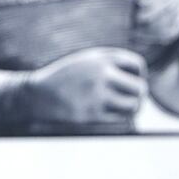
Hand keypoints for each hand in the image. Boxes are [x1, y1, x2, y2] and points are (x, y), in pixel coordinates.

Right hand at [24, 47, 147, 124]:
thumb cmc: (65, 77)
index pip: (137, 65)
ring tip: (126, 108)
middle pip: (140, 88)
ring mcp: (97, 96)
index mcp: (101, 58)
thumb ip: (110, 62)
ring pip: (133, 106)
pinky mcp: (93, 115)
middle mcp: (101, 75)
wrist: (37, 95)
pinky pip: (120, 119)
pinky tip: (112, 114)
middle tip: (133, 97)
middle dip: (139, 93)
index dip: (138, 74)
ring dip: (133, 108)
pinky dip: (120, 118)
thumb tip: (141, 76)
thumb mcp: (86, 60)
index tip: (130, 79)